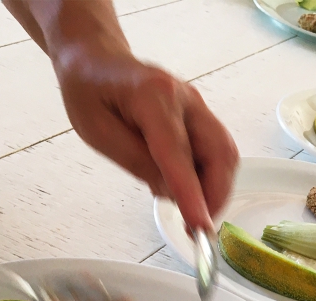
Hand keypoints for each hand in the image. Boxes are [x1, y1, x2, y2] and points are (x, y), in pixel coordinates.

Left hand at [52, 42, 238, 231]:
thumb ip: (136, 162)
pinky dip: (211, 178)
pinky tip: (190, 191)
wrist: (97, 59)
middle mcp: (185, 99)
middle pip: (220, 153)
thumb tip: (172, 192)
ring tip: (193, 212)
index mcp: (153, 97)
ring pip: (225, 155)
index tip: (200, 226)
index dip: (191, 193)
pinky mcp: (201, 117)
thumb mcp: (97, 132)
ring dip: (217, 189)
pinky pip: (218, 152)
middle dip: (215, 195)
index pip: (178, 154)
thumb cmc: (90, 91)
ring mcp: (198, 107)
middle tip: (197, 227)